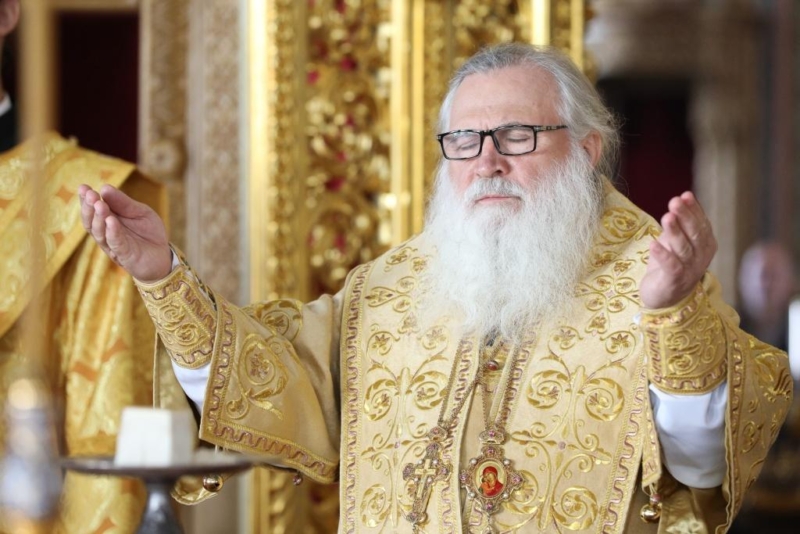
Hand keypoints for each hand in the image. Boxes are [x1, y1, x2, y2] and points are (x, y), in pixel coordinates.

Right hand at [78, 184, 171, 281]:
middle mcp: (106, 233)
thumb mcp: (140, 212)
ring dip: (99, 217)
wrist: (163, 256)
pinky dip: (112, 232)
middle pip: (91, 221)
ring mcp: (113, 245)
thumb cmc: (149, 233)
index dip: (86, 199)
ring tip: (99, 204)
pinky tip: (111, 221)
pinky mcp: (124, 255)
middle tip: (90, 194)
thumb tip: (104, 188)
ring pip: (100, 232)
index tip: (83, 187)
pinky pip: (115, 243)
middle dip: (89, 207)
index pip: (93, 209)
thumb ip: (123, 202)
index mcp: (108, 220)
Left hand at [640, 192, 716, 308]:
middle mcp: (701, 257)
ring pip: (683, 248)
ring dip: (674, 232)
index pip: (702, 224)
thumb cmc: (670, 265)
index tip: (685, 195)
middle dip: (685, 217)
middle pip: (695, 234)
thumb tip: (680, 199)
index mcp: (705, 245)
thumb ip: (679, 224)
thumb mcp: (676, 241)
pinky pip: (671, 266)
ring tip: (666, 217)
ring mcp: (689, 270)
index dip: (694, 210)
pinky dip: (663, 255)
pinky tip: (653, 244)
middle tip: (675, 202)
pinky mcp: (674, 281)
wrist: (664, 298)